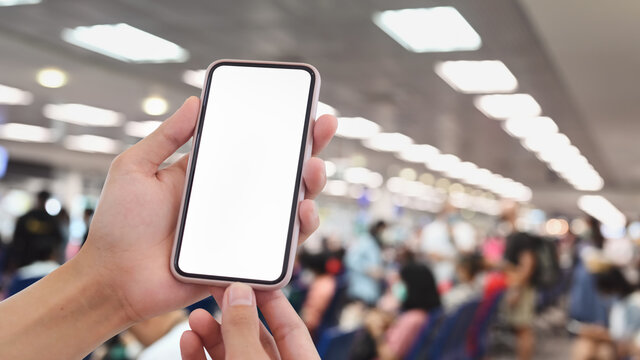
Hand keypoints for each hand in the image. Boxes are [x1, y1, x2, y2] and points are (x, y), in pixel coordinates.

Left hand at [79, 97, 336, 321]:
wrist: (112, 279)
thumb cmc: (118, 225)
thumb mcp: (135, 169)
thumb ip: (166, 137)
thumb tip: (195, 101)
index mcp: (211, 176)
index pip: (254, 149)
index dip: (282, 130)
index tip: (305, 110)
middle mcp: (232, 202)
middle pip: (281, 176)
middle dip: (309, 151)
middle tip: (321, 129)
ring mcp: (240, 232)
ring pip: (289, 210)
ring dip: (310, 188)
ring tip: (313, 172)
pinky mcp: (243, 262)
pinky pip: (279, 249)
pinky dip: (298, 232)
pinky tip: (303, 213)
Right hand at [180, 283, 319, 359]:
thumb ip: (244, 330)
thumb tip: (239, 293)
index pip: (291, 328)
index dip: (272, 301)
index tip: (251, 280)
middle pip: (257, 338)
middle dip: (234, 314)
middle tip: (217, 290)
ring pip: (232, 352)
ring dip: (212, 334)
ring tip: (196, 316)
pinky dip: (199, 354)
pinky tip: (189, 339)